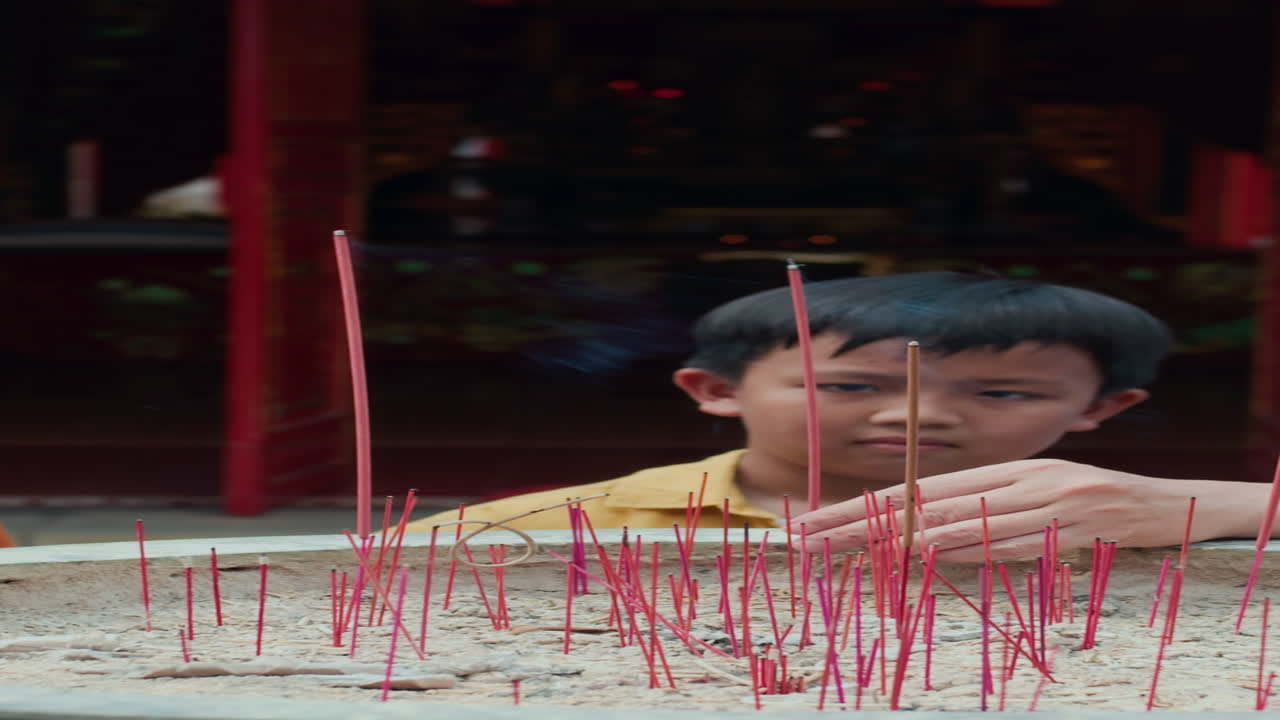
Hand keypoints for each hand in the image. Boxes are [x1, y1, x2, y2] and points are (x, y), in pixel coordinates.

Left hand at [789, 459, 1256, 562]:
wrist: (1163, 505)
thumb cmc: (1087, 499)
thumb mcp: (1030, 492)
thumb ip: (979, 506)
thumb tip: (917, 527)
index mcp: (1000, 470)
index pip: (915, 489)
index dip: (862, 505)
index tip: (817, 521)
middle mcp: (1013, 481)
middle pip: (921, 504)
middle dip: (857, 523)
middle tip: (807, 538)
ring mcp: (1041, 503)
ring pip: (958, 522)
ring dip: (899, 538)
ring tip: (849, 549)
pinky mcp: (1068, 528)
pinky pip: (1006, 543)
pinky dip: (963, 551)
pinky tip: (924, 557)